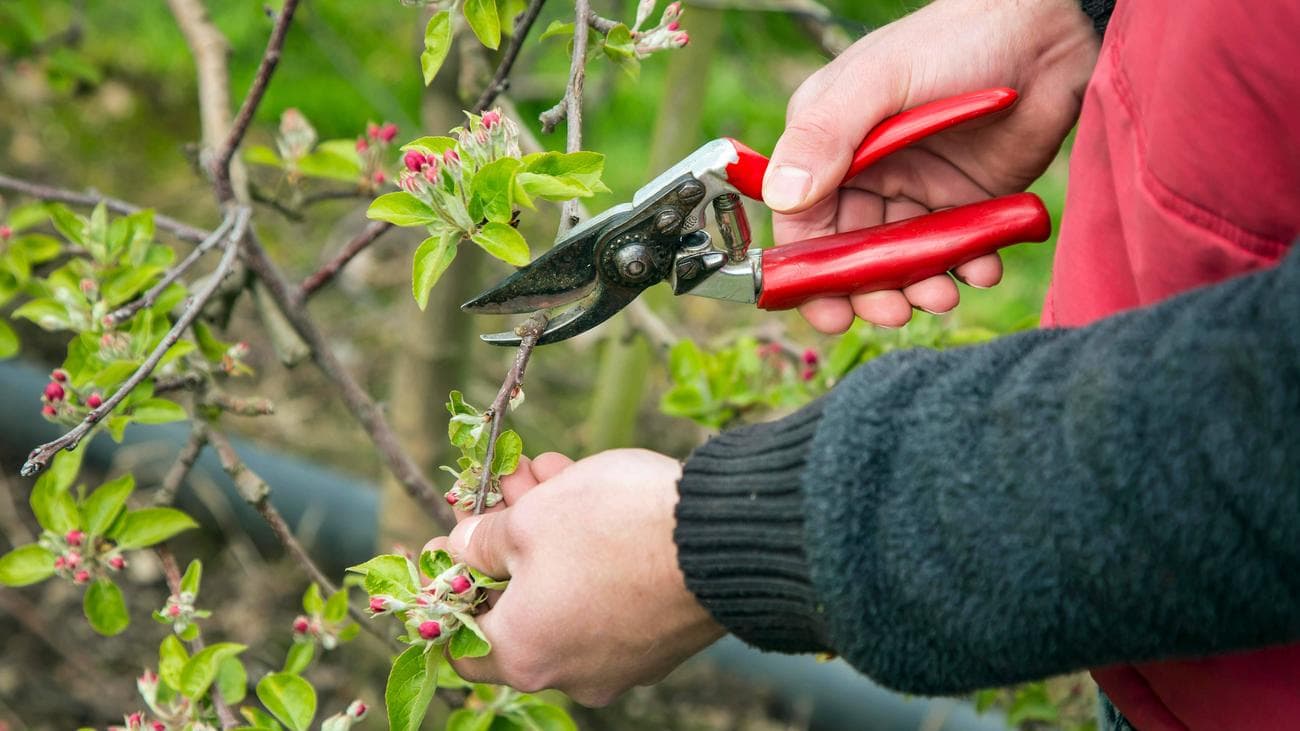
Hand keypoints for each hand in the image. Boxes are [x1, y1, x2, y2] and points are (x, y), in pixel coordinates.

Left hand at [423, 449, 724, 706]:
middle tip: (511, 483)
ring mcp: (622, 663)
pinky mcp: (661, 640)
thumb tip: (464, 549)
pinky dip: (595, 555)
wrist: (722, 539)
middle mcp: (570, 673)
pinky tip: (596, 496)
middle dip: (509, 537)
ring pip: (566, 594)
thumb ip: (482, 539)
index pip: (461, 640)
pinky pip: (610, 598)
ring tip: (552, 472)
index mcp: (524, 655)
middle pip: (518, 605)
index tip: (454, 538)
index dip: (451, 584)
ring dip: (552, 535)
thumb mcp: (529, 518)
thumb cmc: (611, 529)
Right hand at [766, 0, 1098, 330]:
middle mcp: (863, 172)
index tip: (830, 310)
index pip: (802, 223)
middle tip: (894, 311)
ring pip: (900, 262)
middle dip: (869, 291)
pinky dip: (965, 267)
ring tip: (943, 293)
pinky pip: (953, 251)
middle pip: (850, 255)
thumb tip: (782, 198)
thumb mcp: (879, 81)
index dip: (810, 272)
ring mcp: (912, 189)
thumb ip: (826, 136)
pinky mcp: (961, 200)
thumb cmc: (954, 40)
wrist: (1046, 33)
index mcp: (825, 144)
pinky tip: (982, 267)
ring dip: (917, 287)